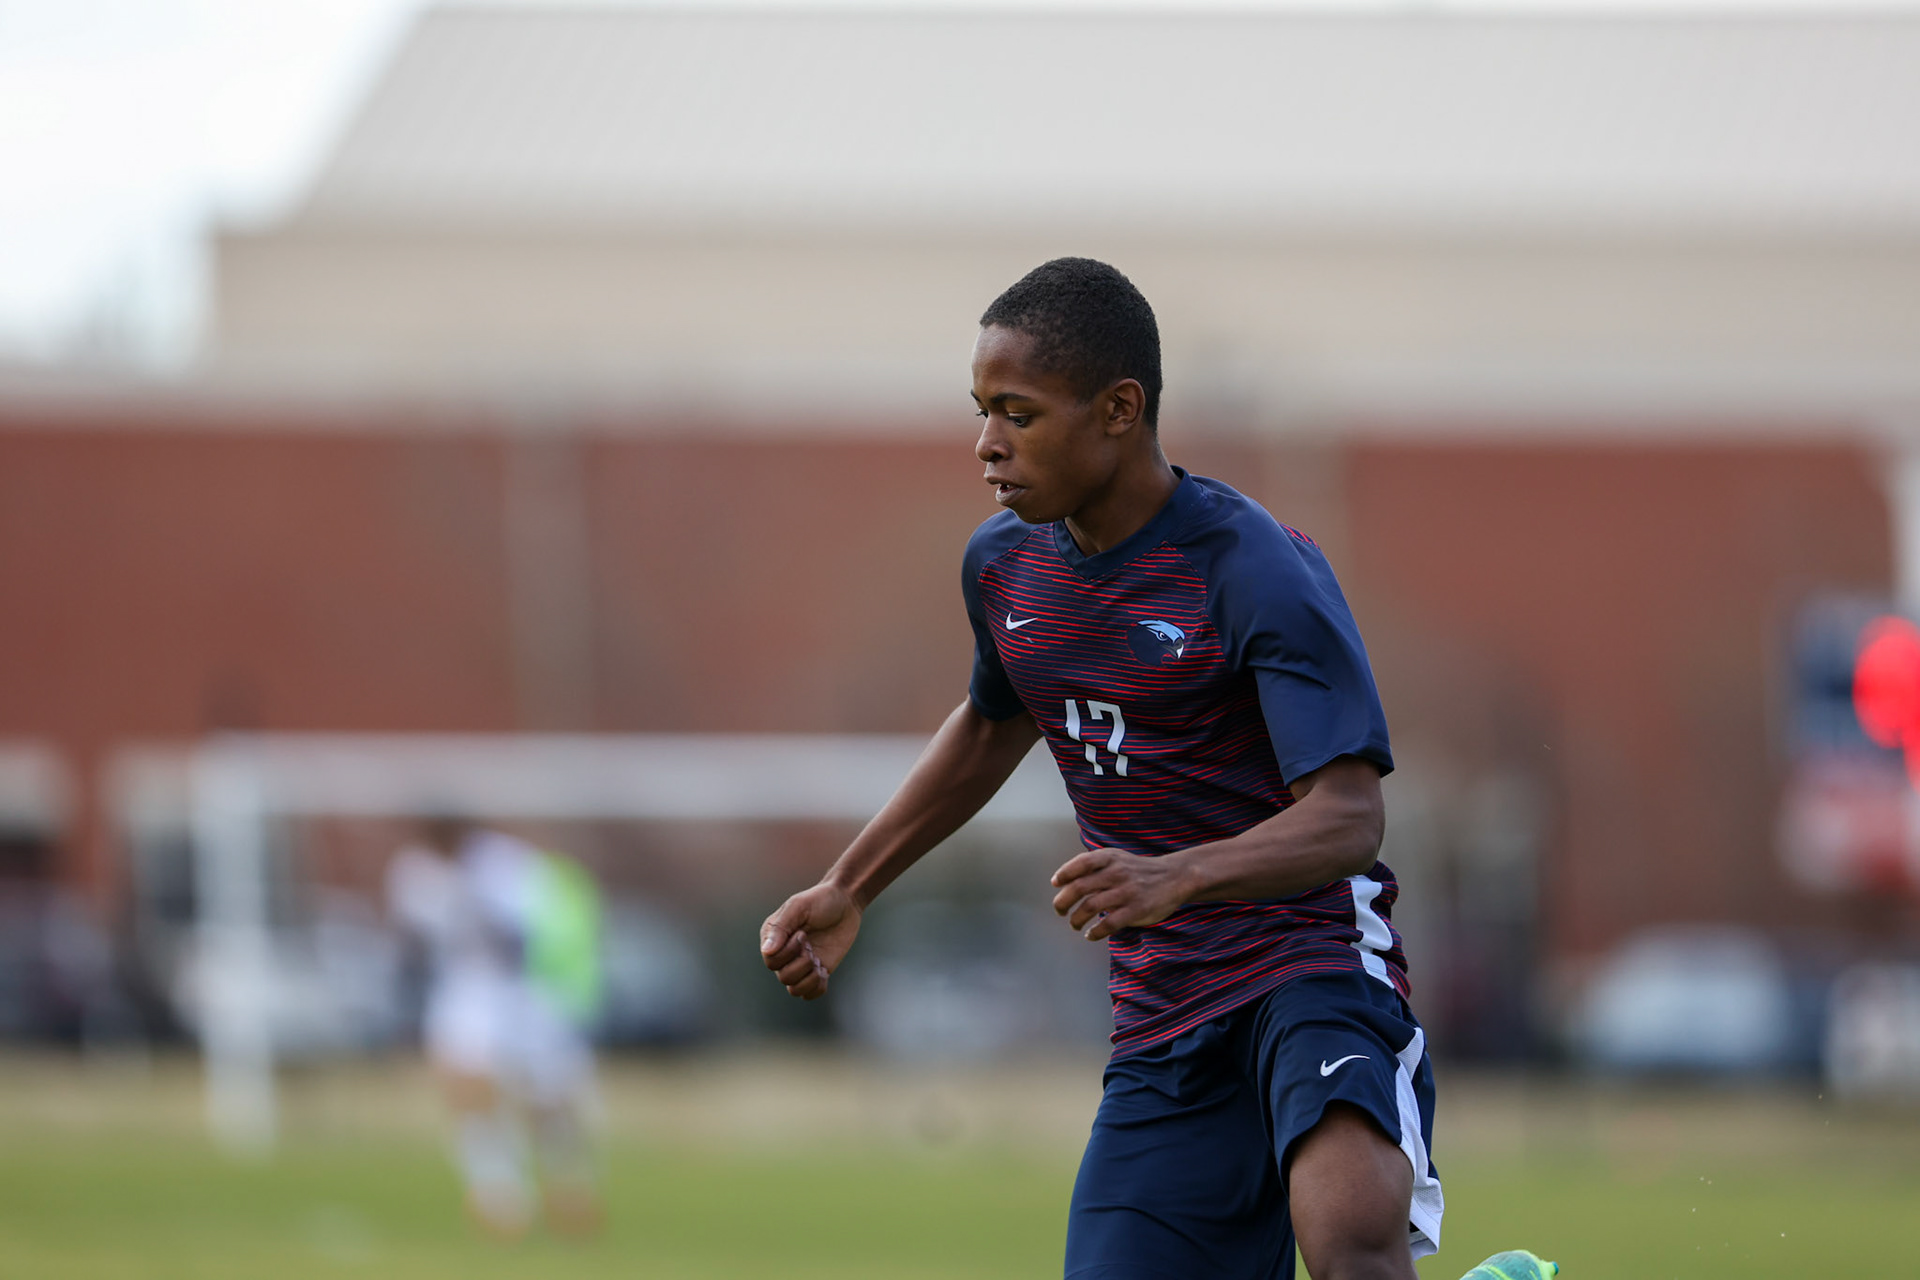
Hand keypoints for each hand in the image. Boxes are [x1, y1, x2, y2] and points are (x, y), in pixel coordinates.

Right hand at [759, 883, 860, 999]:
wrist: (846, 902)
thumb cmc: (820, 900)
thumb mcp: (798, 907)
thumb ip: (781, 928)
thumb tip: (767, 952)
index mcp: (773, 938)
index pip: (771, 962)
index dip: (788, 953)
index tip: (803, 933)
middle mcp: (784, 954)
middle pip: (784, 977)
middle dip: (802, 963)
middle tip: (812, 945)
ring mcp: (801, 964)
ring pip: (795, 990)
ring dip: (810, 976)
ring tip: (818, 959)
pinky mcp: (818, 971)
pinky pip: (811, 994)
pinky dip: (818, 986)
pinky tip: (824, 969)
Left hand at [1050, 848, 1191, 941]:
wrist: (1175, 877)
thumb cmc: (1139, 870)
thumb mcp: (1118, 858)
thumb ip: (1096, 866)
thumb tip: (1066, 881)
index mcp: (1110, 858)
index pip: (1081, 863)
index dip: (1064, 873)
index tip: (1056, 883)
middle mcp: (1116, 873)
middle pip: (1079, 888)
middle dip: (1063, 902)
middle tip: (1059, 910)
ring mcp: (1126, 892)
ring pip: (1090, 907)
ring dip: (1076, 919)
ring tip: (1074, 924)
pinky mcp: (1136, 910)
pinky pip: (1108, 924)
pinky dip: (1095, 932)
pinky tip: (1090, 935)